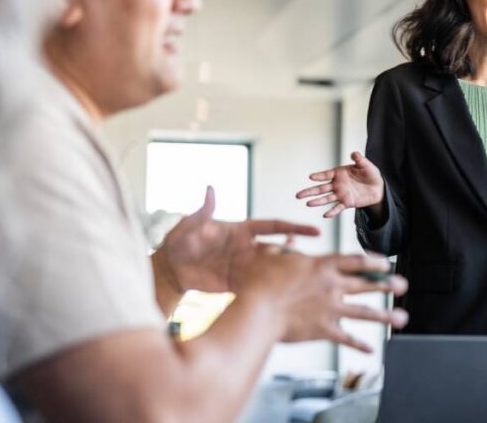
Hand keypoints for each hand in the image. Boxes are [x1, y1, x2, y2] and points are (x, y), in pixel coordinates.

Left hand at [152, 186, 319, 294]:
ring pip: (272, 269)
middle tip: (314, 262)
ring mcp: (244, 267)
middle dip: (297, 254)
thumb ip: (203, 211)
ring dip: (287, 273)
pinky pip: (259, 286)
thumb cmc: (179, 241)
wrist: (170, 269)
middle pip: (280, 249)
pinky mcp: (238, 284)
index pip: (274, 227)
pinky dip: (271, 290)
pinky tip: (284, 297)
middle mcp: (248, 248)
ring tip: (305, 280)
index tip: (315, 231)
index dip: (295, 228)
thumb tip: (210, 189)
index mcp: (242, 231)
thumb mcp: (190, 226)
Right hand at [235, 246, 408, 351]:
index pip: (355, 261)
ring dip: (385, 316)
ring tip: (402, 318)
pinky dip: (360, 344)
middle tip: (403, 285)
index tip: (386, 264)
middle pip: (366, 284)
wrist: (257, 310)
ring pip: (365, 312)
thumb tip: (289, 236)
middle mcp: (332, 286)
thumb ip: (285, 246)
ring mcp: (330, 309)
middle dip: (387, 285)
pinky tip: (372, 349)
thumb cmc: (258, 280)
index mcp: (322, 266)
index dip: (373, 262)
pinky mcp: (323, 329)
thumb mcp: (271, 255)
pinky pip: (347, 338)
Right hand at [296, 152, 383, 217]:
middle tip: (298, 195)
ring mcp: (341, 194)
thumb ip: (359, 159)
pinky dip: (332, 211)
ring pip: (326, 198)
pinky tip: (325, 215)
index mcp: (339, 173)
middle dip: (309, 191)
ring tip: (308, 203)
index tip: (310, 177)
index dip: (319, 176)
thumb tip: (354, 153)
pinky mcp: (347, 203)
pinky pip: (338, 208)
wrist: (378, 187)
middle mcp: (337, 184)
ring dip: (317, 201)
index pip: (326, 174)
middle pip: (321, 188)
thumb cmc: (370, 174)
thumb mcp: (365, 165)